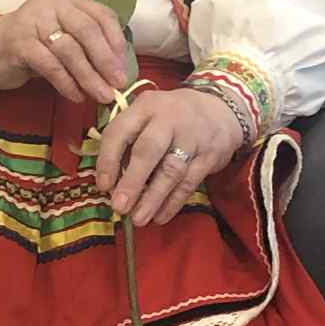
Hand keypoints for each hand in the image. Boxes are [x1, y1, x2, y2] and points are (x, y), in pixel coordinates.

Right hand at [0, 0, 128, 104]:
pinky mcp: (19, 42)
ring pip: (69, 50)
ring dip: (88, 76)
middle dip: (105, 60)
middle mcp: (51, 3)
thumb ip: (87, 44)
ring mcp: (33, 20)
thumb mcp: (63, 36)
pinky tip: (76, 95)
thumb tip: (118, 70)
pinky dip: (66, 83)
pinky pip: (50, 65)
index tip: (124, 67)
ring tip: (100, 95)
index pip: (101, 15)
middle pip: (87, 30)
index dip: (116, 42)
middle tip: (118, 84)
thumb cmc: (35, 44)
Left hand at [94, 88, 241, 226]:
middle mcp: (169, 118)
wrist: (221, 111)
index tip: (103, 186)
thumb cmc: (173, 117)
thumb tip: (110, 182)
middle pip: (148, 150)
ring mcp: (192, 137)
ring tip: (138, 219)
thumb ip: (129, 140)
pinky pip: (189, 182)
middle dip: (132, 181)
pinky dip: (173, 202)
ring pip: (171, 170)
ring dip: (153, 198)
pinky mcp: (209, 156)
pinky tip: (160, 217)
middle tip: (118, 207)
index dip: (108, 159)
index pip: (120, 131)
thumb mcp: (149, 114)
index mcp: (146, 106)